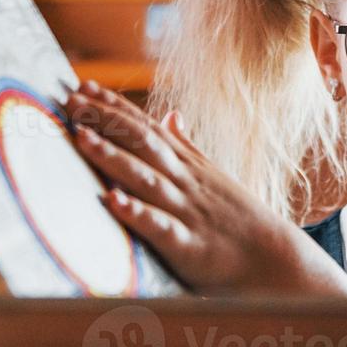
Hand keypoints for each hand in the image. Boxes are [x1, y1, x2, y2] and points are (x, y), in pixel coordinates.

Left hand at [64, 81, 346, 297]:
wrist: (276, 260)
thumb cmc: (239, 221)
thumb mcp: (213, 175)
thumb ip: (187, 147)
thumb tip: (170, 116)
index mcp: (186, 166)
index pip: (145, 128)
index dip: (113, 106)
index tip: (81, 86)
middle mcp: (183, 182)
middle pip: (140, 143)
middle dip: (105, 121)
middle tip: (70, 101)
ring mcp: (186, 211)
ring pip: (145, 178)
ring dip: (112, 157)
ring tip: (82, 138)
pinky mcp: (189, 246)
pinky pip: (160, 227)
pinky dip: (137, 213)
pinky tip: (113, 201)